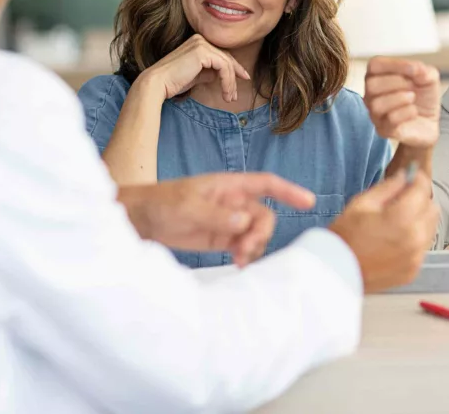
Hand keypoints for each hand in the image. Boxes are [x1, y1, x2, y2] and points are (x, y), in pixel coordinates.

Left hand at [118, 173, 315, 266]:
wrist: (140, 220)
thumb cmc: (161, 202)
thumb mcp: (187, 206)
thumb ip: (216, 215)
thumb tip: (243, 222)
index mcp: (229, 186)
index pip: (266, 185)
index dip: (289, 191)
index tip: (309, 201)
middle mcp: (234, 202)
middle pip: (264, 217)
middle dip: (261, 234)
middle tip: (244, 251)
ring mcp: (229, 222)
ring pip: (256, 234)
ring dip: (253, 247)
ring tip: (237, 259)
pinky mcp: (221, 240)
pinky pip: (244, 247)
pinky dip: (245, 256)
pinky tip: (236, 263)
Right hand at [139, 34, 250, 102]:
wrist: (159, 83)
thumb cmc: (173, 81)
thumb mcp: (196, 75)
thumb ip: (208, 72)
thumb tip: (220, 75)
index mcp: (197, 42)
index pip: (221, 55)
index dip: (234, 68)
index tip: (242, 79)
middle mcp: (200, 39)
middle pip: (226, 58)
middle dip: (235, 77)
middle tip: (235, 95)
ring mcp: (202, 44)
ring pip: (227, 64)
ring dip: (231, 83)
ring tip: (230, 98)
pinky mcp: (203, 52)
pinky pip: (224, 67)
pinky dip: (228, 81)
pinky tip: (226, 93)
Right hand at [328, 167, 439, 292]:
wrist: (336, 272)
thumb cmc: (344, 236)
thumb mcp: (362, 204)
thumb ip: (388, 188)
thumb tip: (404, 176)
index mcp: (402, 218)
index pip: (422, 190)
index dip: (418, 179)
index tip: (413, 176)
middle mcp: (415, 238)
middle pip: (432, 208)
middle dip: (421, 199)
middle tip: (404, 198)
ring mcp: (416, 257)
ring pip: (431, 228)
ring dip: (420, 219)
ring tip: (399, 219)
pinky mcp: (413, 270)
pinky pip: (423, 247)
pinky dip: (416, 238)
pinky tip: (397, 238)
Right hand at [364, 57, 440, 147]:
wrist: (431, 122)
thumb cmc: (423, 97)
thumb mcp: (428, 77)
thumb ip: (422, 69)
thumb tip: (414, 68)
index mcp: (378, 77)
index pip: (374, 65)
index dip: (394, 64)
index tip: (413, 69)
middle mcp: (371, 95)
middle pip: (371, 85)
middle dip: (396, 83)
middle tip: (412, 87)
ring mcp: (375, 114)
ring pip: (377, 104)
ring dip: (400, 98)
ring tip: (412, 98)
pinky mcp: (384, 130)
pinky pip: (390, 119)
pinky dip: (407, 112)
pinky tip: (413, 111)